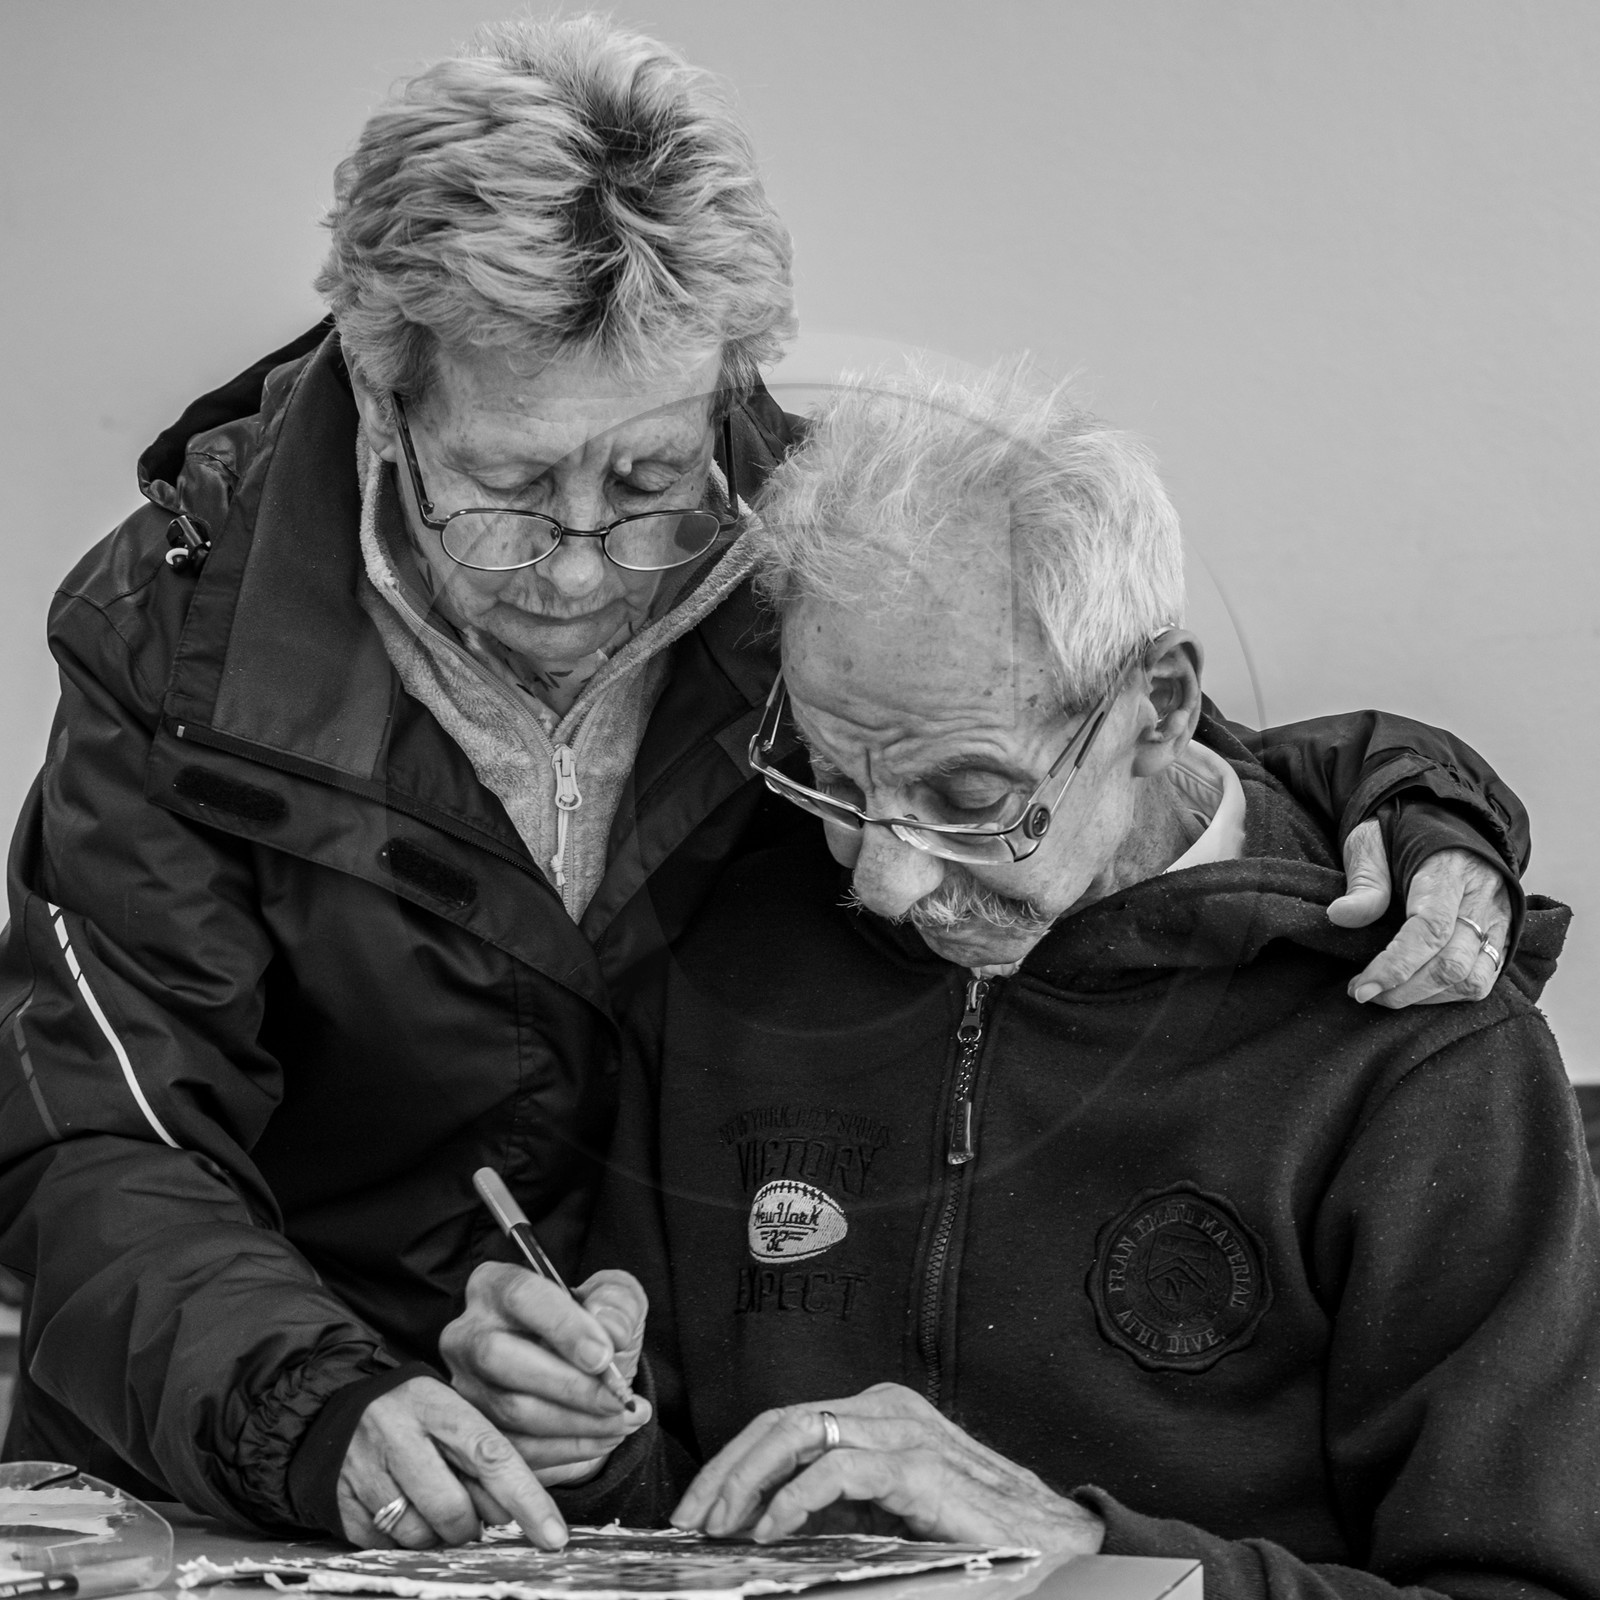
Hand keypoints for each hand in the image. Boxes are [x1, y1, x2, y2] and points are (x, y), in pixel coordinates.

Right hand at [337, 1374, 565, 1549]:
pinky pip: (387, 1547)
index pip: (492, 1456)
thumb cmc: (414, 1418)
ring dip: (436, 1535)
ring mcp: (364, 1471)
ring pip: (421, 1536)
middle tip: (468, 1514)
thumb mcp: (452, 1413)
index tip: (554, 1536)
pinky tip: (400, 1509)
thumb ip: (490, 1454)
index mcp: (437, 1405)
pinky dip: (403, 1540)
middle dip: (471, 1526)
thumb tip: (527, 1513)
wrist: (332, 1414)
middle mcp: (398, 1434)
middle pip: (455, 1510)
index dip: (527, 1500)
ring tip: (429, 1504)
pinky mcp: (340, 1504)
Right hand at [441, 1263, 651, 1486]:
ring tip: (623, 1418)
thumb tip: (612, 1330)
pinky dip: (569, 1448)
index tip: (604, 1357)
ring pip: (509, 1409)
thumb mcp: (615, 1300)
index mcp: (495, 1285)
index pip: (520, 1296)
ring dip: (576, 1421)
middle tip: (616, 1397)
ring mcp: (465, 1386)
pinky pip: (517, 1447)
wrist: (586, 1371)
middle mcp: (467, 1334)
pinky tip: (605, 1437)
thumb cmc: (595, 1327)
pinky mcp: (477, 1430)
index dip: (563, 1326)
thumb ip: (617, 1303)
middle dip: (567, 1384)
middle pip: (498, 1356)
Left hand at [671, 1383, 1103, 1555]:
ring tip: (720, 1524)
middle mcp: (886, 1413)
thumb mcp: (887, 1520)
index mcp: (875, 1420)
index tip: (696, 1509)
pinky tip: (773, 1527)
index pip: (784, 1424)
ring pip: (799, 1431)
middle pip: (781, 1420)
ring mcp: (904, 1433)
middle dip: (725, 1468)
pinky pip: (841, 1465)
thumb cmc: (978, 1541)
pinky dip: (795, 1495)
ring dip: (747, 1478)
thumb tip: (761, 1527)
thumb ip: (836, 1510)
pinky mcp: (922, 1466)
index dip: (732, 1462)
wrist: (1057, 1556)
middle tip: (690, 1517)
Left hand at [1327, 819, 1510, 1006]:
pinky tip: (1415, 989)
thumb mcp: (1372, 841)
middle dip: (1404, 989)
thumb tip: (1339, 916)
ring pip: (1472, 979)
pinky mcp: (1502, 935)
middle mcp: (1482, 898)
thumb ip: (1364, 881)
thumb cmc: (1401, 831)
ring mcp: (1498, 919)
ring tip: (1386, 993)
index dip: (1396, 965)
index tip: (1361, 988)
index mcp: (1449, 869)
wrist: (1447, 819)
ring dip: (1425, 998)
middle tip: (1363, 993)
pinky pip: (1483, 979)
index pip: (1430, 929)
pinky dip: (1449, 995)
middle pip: (1452, 962)